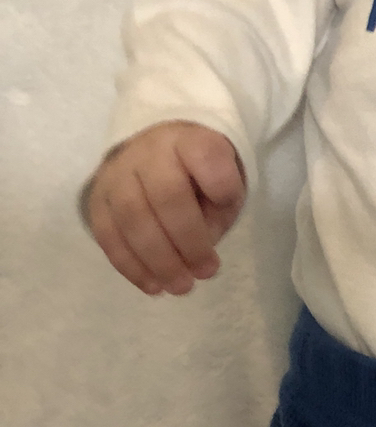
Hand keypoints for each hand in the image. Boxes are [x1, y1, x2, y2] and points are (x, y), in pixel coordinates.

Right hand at [87, 122, 246, 296]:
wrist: (155, 156)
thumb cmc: (198, 177)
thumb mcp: (223, 185)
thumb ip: (219, 210)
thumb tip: (199, 250)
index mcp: (188, 140)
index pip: (204, 154)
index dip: (219, 182)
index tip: (228, 203)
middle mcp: (148, 152)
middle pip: (165, 195)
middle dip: (188, 241)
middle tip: (206, 272)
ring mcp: (116, 174)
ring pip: (132, 218)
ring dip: (159, 261)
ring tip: (181, 286)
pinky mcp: (96, 198)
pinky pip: (108, 235)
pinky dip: (131, 266)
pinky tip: (153, 286)